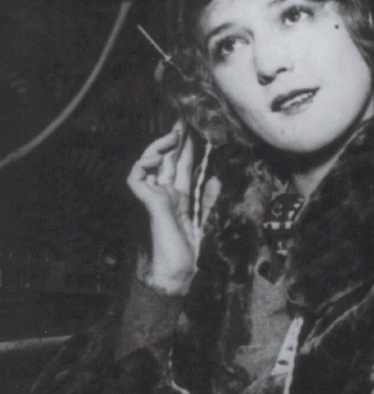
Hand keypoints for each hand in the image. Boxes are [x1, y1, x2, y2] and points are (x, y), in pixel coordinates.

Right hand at [127, 122, 197, 294]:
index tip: (195, 131)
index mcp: (179, 200)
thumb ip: (208, 200)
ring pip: (151, 164)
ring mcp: (153, 198)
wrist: (171, 274)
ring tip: (175, 134)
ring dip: (161, 147)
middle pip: (169, 161)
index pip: (183, 167)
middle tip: (184, 119)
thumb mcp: (203, 222)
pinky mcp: (146, 203)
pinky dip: (146, 164)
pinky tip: (160, 158)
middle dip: (176, 139)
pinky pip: (138, 177)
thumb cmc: (185, 255)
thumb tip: (216, 177)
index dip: (188, 149)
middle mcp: (165, 195)